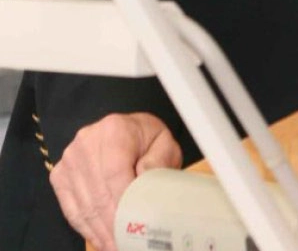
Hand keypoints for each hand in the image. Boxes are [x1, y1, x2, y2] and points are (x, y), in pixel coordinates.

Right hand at [50, 111, 180, 248]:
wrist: (127, 130)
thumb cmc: (148, 140)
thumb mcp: (164, 144)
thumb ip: (158, 161)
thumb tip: (143, 184)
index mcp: (113, 130)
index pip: (115, 174)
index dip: (122, 205)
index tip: (133, 228)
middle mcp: (85, 143)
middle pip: (97, 193)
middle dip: (112, 225)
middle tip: (125, 245)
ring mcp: (69, 161)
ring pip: (83, 205)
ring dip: (100, 231)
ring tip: (115, 246)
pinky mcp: (60, 176)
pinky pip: (71, 209)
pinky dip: (86, 228)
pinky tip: (100, 240)